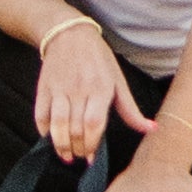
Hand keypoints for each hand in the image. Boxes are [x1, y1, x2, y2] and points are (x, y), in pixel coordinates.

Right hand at [34, 16, 137, 163]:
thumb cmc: (98, 58)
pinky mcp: (44, 87)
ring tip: (65, 155)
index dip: (92, 144)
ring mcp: (59, 89)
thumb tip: (151, 129)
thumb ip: (131, 110)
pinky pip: (40, 114)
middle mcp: (79, 90)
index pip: (94, 123)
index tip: (92, 158)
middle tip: (80, 156)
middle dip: (77, 149)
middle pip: (75, 128)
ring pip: (57, 123)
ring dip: (60, 144)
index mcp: (100, 89)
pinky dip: (43, 129)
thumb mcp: (118, 81)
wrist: (69, 34)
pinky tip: (49, 137)